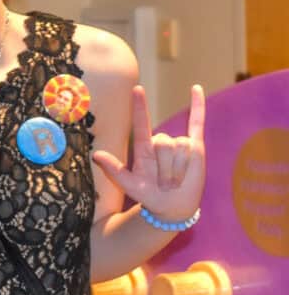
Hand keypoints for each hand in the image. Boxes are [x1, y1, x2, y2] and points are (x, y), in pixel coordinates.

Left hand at [92, 84, 205, 220]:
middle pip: (165, 144)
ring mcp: (179, 144)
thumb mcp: (128, 184)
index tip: (137, 89)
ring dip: (180, 169)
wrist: (171, 207)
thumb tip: (95, 155)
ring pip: (182, 148)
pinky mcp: (196, 147)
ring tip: (176, 181)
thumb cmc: (147, 195)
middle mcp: (161, 142)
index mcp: (144, 147)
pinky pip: (197, 123)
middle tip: (165, 185)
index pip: (142, 123)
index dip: (140, 106)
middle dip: (167, 169)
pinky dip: (198, 105)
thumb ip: (113, 170)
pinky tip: (196, 88)